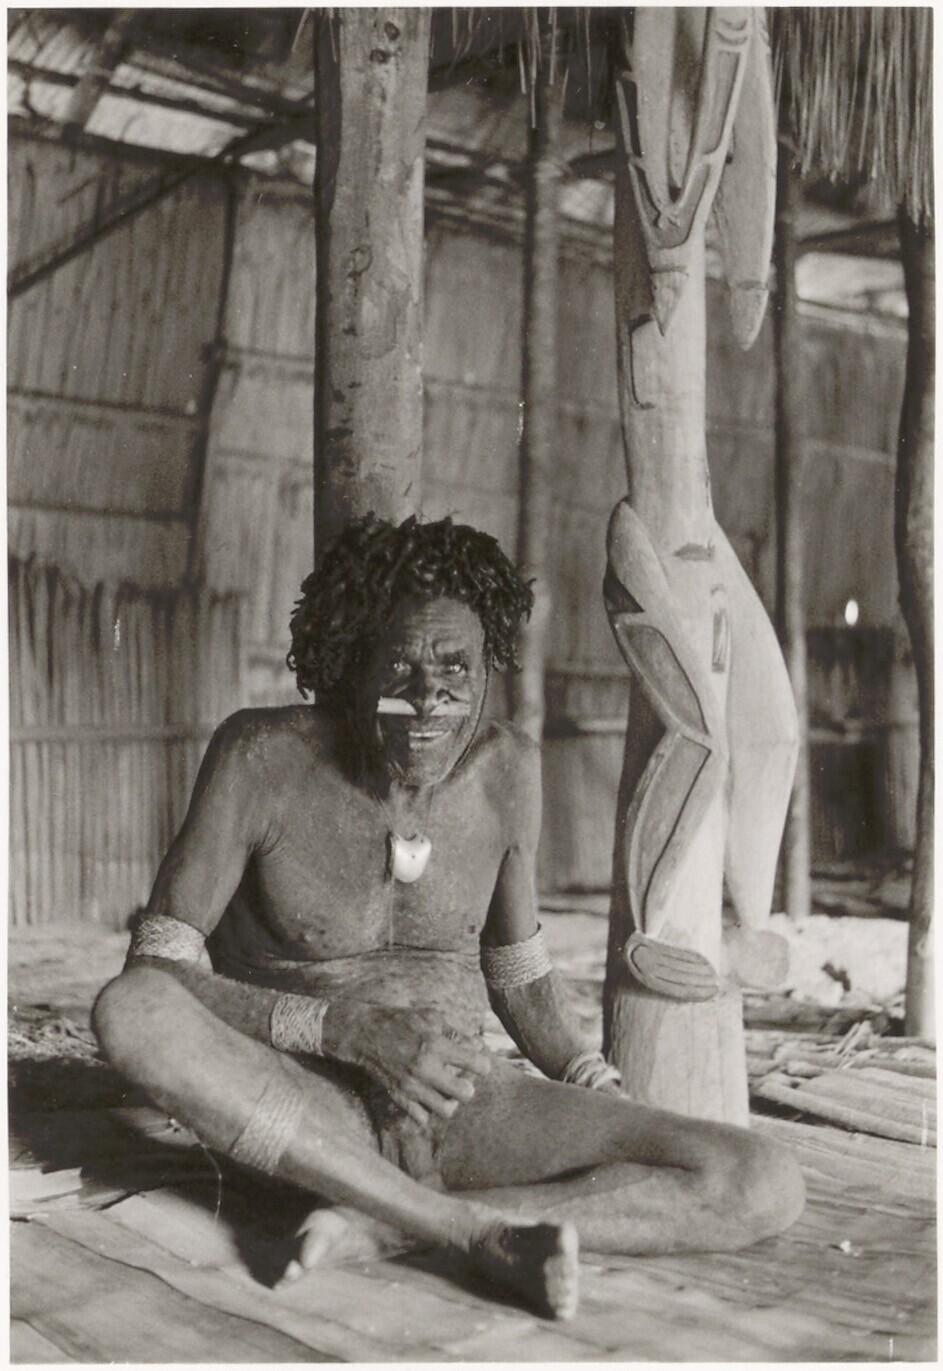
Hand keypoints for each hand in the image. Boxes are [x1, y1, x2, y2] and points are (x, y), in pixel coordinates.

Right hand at [322, 1003, 490, 1126]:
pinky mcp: (399, 1097)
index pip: (476, 1064)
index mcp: (436, 1045)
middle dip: (468, 1087)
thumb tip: (478, 1046)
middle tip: (462, 1079)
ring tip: (446, 1091)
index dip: (482, 1064)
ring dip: (450, 1102)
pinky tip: (428, 1097)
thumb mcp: (431, 1017)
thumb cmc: (401, 1021)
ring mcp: (412, 1086)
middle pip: (465, 1093)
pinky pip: (423, 1118)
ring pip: (446, 1111)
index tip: (477, 1062)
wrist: (365, 1033)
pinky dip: (428, 1111)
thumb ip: (456, 1033)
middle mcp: (425, 1068)